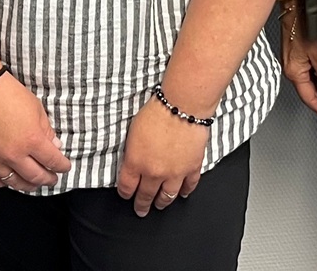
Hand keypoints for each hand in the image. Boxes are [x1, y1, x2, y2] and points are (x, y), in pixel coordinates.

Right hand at [0, 72, 70, 190]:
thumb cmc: (7, 93)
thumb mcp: (36, 108)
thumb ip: (47, 130)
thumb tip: (55, 146)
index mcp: (32, 139)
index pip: (53, 160)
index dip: (62, 166)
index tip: (65, 166)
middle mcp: (14, 154)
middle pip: (36, 176)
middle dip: (48, 179)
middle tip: (52, 178)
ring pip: (15, 183)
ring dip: (28, 185)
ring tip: (34, 184)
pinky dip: (3, 183)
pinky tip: (9, 180)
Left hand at [116, 94, 209, 216]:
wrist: (182, 106)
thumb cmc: (156, 112)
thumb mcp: (133, 132)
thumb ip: (132, 152)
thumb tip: (133, 162)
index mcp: (136, 163)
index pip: (127, 187)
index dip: (125, 194)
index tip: (126, 195)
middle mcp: (154, 173)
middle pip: (146, 196)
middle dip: (142, 205)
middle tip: (141, 210)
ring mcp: (174, 173)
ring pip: (167, 196)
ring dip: (162, 202)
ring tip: (160, 204)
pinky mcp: (191, 168)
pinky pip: (188, 186)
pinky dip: (185, 192)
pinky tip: (182, 193)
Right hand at [279, 10, 316, 120]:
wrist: (293, 5)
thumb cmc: (302, 24)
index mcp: (294, 71)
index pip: (309, 97)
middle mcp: (290, 68)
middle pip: (307, 92)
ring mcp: (292, 61)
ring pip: (306, 83)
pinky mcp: (294, 53)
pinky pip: (305, 73)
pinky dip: (315, 80)